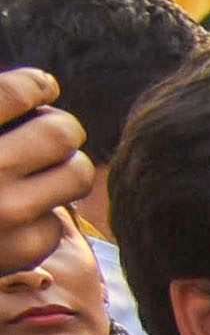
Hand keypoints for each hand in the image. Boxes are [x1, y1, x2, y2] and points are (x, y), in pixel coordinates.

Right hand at [0, 71, 86, 277]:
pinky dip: (42, 214)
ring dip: (67, 167)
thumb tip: (44, 85)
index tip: (42, 87)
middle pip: (61, 132)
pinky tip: (17, 213)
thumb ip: (0, 112)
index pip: (17, 93)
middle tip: (51, 130)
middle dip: (61, 128)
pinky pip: (58, 219)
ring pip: (77, 174)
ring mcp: (5, 213)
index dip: (36, 85)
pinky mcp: (21, 249)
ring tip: (45, 168)